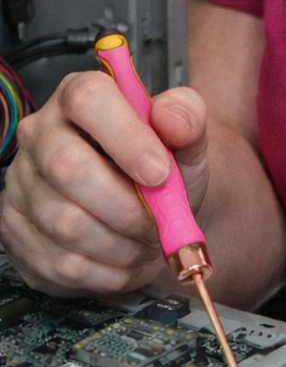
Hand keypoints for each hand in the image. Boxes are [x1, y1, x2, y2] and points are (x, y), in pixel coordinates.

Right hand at [0, 72, 208, 296]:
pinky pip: (61, 262)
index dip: (126, 137)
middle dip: (126, 205)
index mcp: (79, 97)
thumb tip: (172, 117)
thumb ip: (187, 119)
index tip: (160, 173)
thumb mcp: (185, 139)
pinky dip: (107, 269)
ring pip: (65, 223)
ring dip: (121, 243)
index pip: (88, 100)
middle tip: (159, 221)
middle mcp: (40, 134)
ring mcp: (21, 184)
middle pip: (67, 167)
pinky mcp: (17, 230)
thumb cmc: (161, 168)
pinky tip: (125, 257)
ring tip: (146, 239)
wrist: (147, 212)